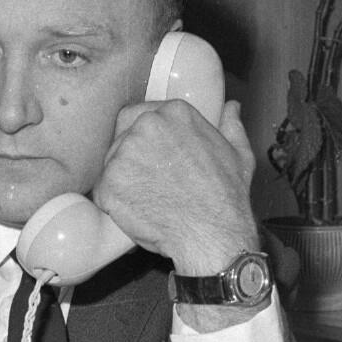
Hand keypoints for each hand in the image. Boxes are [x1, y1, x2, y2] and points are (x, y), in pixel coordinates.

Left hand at [92, 98, 264, 332]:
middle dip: (129, 156)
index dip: (142, 137)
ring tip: (145, 199)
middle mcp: (145, 126)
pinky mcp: (109, 183)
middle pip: (121, 136)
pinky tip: (136, 212)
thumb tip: (231, 108)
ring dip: (121, 180)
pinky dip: (114, 203)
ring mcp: (124, 154)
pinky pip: (103, 190)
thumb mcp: (238, 154)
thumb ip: (230, 126)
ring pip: (110, 163)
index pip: (140, 115)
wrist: (212, 233)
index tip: (149, 155)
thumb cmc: (226, 197)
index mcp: (174, 113)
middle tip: (146, 180)